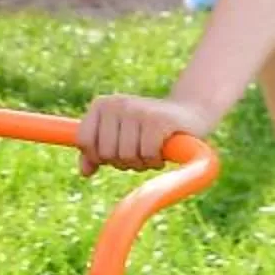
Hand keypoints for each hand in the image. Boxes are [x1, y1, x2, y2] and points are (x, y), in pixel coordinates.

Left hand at [75, 93, 209, 176]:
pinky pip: (147, 154)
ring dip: (141, 163)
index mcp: (102, 104)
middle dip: (123, 161)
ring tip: (152, 150)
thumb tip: (84, 172)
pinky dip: (155, 160)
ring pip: (126, 156)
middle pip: (105, 153)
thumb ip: (97, 153)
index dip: (98, 156)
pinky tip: (163, 151)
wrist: (190, 114)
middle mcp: (117, 103)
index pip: (84, 141)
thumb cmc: (149, 130)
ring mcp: (137, 110)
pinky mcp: (158, 120)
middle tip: (139, 151)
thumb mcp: (119, 139)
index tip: (114, 155)